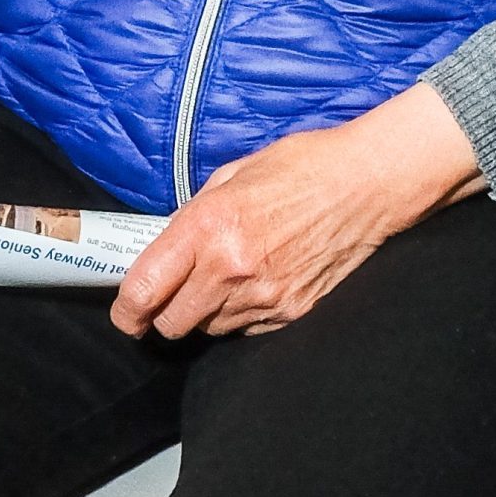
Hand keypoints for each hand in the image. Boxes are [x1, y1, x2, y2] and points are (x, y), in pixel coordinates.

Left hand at [110, 83, 478, 340]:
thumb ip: (195, 214)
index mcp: (209, 225)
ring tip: (226, 278)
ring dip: (206, 313)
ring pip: (210, 330)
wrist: (369, 183)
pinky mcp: (293, 312)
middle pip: (173, 323)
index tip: (126, 312)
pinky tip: (258, 282)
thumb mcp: (234, 174)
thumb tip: (167, 247)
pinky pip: (247, 330)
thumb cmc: (302, 166)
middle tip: (175, 292)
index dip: (127, 311)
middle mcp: (232, 268)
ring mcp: (265, 296)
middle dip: (165, 313)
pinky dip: (242, 315)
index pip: (145, 289)